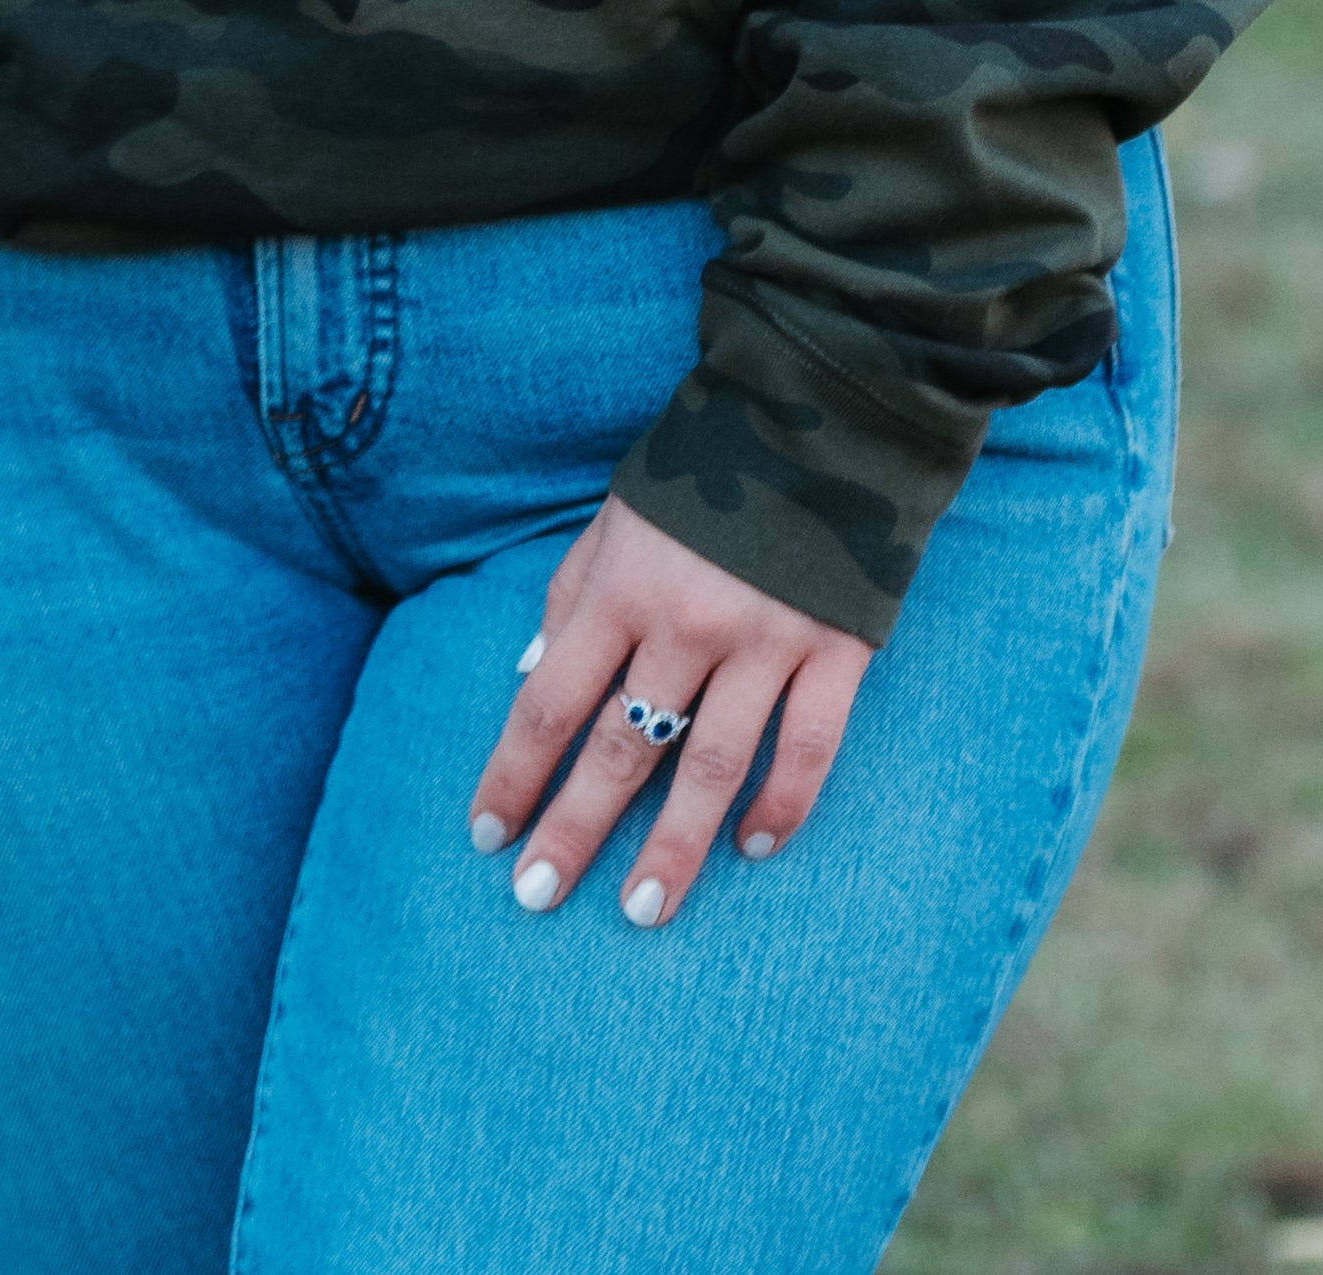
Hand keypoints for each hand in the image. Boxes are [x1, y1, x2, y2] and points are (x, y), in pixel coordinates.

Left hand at [462, 491, 869, 932]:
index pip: (551, 702)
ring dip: (673, 848)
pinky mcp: (836, 650)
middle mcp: (686, 621)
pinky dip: (782, 806)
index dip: (514, 773)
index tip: (486, 833)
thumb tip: (530, 675)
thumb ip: (573, 594)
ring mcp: (765, 640)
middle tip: (536, 895)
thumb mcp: (618, 514)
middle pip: (619, 749)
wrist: (820, 413)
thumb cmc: (704, 468)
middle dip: (574, 829)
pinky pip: (808, 749)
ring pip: (711, 768)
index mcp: (623, 585)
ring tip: (642, 910)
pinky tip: (753, 849)